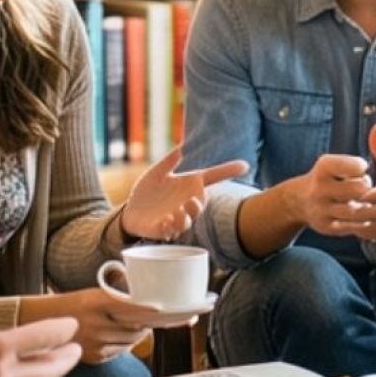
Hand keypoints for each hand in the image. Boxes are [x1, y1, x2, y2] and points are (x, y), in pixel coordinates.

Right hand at [39, 287, 159, 364]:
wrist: (46, 322)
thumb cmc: (75, 304)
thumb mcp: (93, 294)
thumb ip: (117, 297)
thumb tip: (144, 297)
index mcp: (95, 302)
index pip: (128, 307)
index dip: (146, 309)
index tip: (159, 309)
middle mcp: (95, 324)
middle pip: (132, 327)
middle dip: (145, 324)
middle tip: (152, 319)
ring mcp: (94, 343)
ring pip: (129, 342)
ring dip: (139, 336)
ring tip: (142, 328)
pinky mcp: (94, 357)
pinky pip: (119, 352)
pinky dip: (126, 345)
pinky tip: (126, 337)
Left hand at [120, 145, 249, 240]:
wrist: (131, 211)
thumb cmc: (148, 192)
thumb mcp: (157, 172)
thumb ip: (170, 160)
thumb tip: (184, 144)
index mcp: (188, 187)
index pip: (211, 178)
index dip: (228, 171)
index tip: (245, 165)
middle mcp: (185, 203)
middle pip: (201, 205)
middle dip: (199, 204)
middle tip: (192, 199)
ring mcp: (175, 218)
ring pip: (187, 222)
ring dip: (184, 218)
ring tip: (175, 212)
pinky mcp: (162, 230)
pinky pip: (170, 232)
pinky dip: (169, 227)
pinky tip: (163, 220)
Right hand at [273, 152, 375, 237]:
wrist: (299, 200)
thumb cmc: (327, 179)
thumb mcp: (334, 164)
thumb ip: (356, 168)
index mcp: (324, 167)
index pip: (357, 166)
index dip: (362, 168)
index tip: (357, 171)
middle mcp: (320, 188)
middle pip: (359, 188)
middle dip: (366, 187)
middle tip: (363, 189)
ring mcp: (322, 209)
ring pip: (357, 211)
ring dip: (366, 207)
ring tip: (363, 202)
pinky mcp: (327, 227)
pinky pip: (353, 227)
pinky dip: (362, 222)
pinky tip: (361, 216)